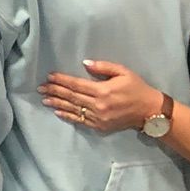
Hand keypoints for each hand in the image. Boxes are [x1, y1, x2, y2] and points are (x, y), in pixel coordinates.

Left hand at [40, 60, 161, 133]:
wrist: (148, 111)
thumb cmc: (136, 88)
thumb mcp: (123, 72)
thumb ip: (104, 67)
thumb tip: (85, 63)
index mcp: (103, 90)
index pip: (77, 85)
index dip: (62, 80)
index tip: (50, 76)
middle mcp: (98, 105)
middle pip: (72, 97)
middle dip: (55, 91)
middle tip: (41, 88)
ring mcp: (98, 118)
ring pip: (73, 109)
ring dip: (57, 103)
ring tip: (44, 99)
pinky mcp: (99, 126)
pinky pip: (80, 120)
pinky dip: (67, 116)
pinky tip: (58, 111)